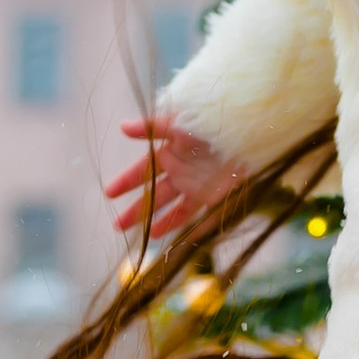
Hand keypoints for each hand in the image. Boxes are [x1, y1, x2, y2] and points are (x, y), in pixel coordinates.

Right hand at [105, 111, 232, 246]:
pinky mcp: (213, 197)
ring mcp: (196, 185)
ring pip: (171, 208)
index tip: (109, 193)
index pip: (142, 170)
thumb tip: (122, 127)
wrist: (248, 132)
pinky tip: (169, 238)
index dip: (126, 182)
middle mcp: (180, 171)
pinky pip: (195, 215)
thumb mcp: (180, 121)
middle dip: (136, 210)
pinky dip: (182, 226)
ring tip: (144, 236)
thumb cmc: (213, 122)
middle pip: (153, 194)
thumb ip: (151, 127)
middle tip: (116, 225)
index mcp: (170, 152)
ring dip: (157, 222)